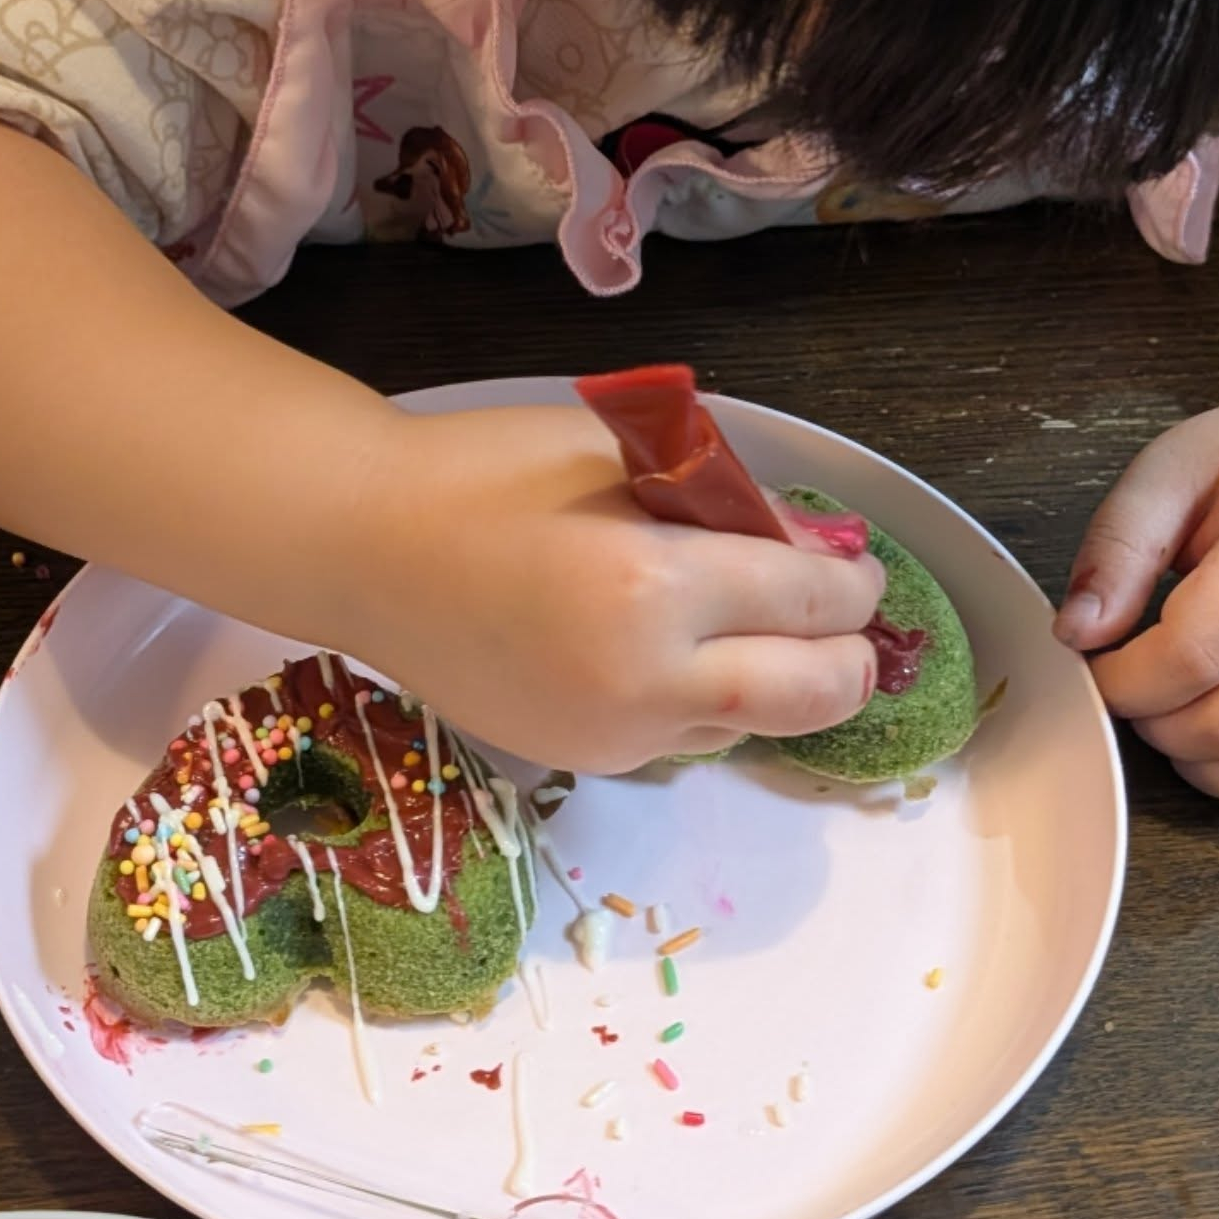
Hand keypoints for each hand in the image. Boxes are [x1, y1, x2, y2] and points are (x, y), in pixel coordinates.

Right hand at [341, 405, 884, 772]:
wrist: (361, 550)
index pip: (808, 599)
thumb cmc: (485, 473)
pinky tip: (675, 656)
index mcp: (656, 585)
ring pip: (749, 728)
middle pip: (810, 696)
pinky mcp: (580, 761)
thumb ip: (729, 503)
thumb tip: (817, 548)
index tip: (857, 568)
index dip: (851, 583)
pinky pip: (682, 740)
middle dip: (849, 660)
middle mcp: (647, 681)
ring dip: (774, 684)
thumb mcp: (620, 457)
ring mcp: (614, 735)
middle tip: (844, 627)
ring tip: (752, 631)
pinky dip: (706, 703)